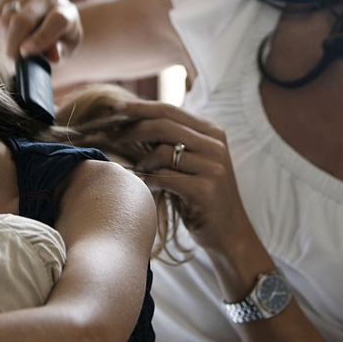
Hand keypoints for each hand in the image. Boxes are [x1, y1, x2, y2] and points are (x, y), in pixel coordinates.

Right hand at [0, 0, 81, 64]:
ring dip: (6, 38)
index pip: (56, 20)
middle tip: (11, 59)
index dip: (41, 37)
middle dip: (14, 42)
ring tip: (14, 47)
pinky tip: (7, 35)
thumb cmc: (58, 43)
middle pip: (24, 18)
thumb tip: (52, 54)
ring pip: (7, 18)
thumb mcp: (64, 53)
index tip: (25, 52)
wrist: (50, 26)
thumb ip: (59, 54)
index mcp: (67, 12)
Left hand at [112, 99, 255, 257]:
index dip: (139, 107)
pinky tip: (149, 188)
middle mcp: (215, 145)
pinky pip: (164, 177)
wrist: (230, 233)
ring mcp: (213, 167)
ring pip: (162, 152)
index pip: (169, 110)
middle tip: (112, 137)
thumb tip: (133, 122)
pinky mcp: (205, 189)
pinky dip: (150, 181)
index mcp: (212, 133)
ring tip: (139, 172)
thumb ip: (174, 142)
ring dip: (143, 162)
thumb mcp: (194, 163)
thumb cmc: (202, 197)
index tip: (113, 108)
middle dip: (132, 129)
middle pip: (164, 125)